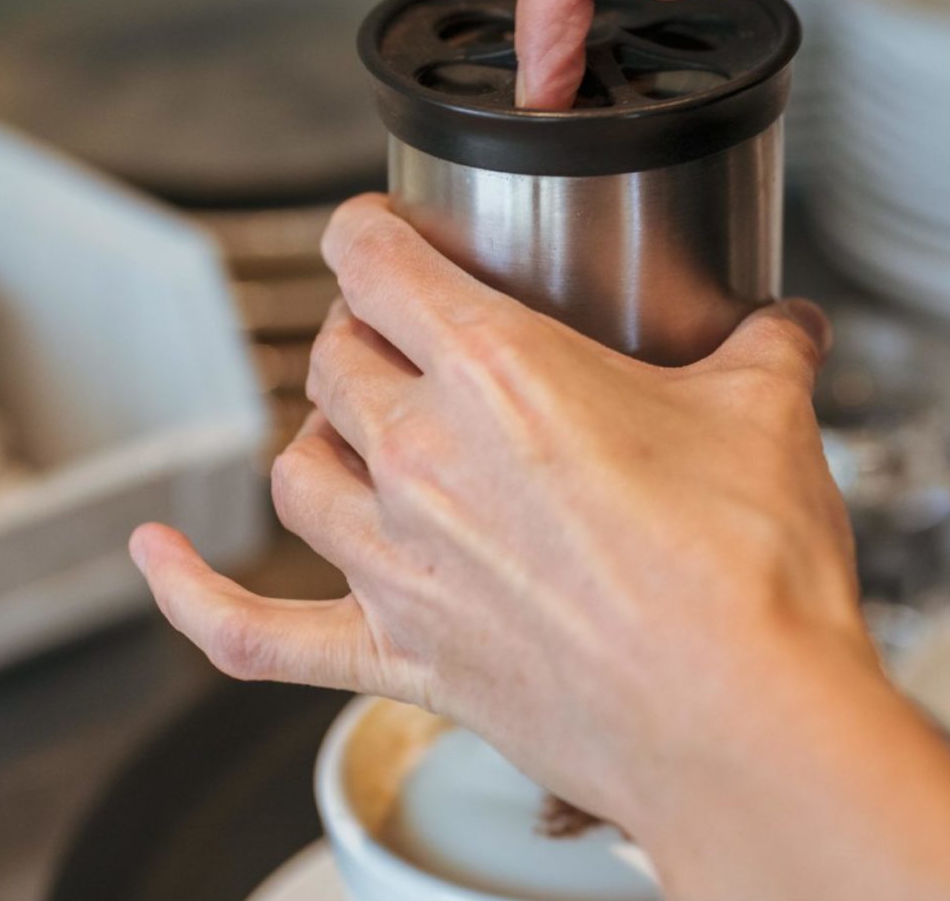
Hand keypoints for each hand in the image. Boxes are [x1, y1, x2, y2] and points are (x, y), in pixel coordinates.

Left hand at [132, 195, 949, 900]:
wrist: (743, 722)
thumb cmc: (747, 573)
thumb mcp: (768, 417)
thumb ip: (767, 349)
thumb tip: (787, 326)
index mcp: (498, 373)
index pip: (375, 261)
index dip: (370, 227)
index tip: (384, 228)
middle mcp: (422, 461)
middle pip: (336, 359)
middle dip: (365, 330)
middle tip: (411, 333)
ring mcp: (399, 566)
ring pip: (297, 470)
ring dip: (320, 435)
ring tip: (360, 429)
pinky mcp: (402, 659)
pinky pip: (256, 632)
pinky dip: (192, 596)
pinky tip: (161, 565)